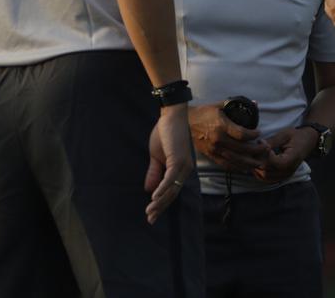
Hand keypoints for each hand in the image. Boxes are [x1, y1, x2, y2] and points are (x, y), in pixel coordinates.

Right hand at [145, 104, 194, 224]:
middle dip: (160, 207)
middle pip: (172, 194)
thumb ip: (154, 172)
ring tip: (150, 211)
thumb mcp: (156, 156)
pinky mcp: (178, 160)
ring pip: (172, 189)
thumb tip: (149, 190)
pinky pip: (170, 178)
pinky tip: (154, 197)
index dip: (162, 204)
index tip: (152, 215)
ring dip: (160, 201)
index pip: (172, 191)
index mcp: (181, 170)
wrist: (170, 116)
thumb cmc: (165, 133)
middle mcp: (185, 170)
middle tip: (150, 219)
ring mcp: (183, 166)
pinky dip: (162, 188)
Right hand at [188, 103, 268, 172]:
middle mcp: (218, 140)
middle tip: (265, 147)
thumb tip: (255, 103)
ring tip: (260, 162)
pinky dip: (237, 167)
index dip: (253, 135)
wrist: (185, 122)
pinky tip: (246, 168)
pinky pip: (226, 165)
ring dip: (250, 162)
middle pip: (242, 149)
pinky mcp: (211, 155)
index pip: (242, 134)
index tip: (259, 133)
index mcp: (221, 126)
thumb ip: (236, 104)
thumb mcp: (220, 105)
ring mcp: (214, 149)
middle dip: (256, 149)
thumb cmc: (204, 112)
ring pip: (236, 160)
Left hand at [253, 127, 315, 183]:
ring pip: (266, 177)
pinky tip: (257, 164)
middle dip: (259, 161)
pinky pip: (268, 179)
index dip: (267, 155)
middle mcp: (290, 169)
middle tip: (255, 150)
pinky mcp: (283, 176)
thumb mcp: (285, 135)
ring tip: (255, 157)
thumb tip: (260, 144)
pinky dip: (260, 173)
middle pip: (269, 171)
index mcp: (293, 158)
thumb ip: (273, 141)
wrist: (307, 141)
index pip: (276, 163)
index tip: (263, 144)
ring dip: (258, 168)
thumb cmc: (296, 136)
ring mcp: (286, 174)